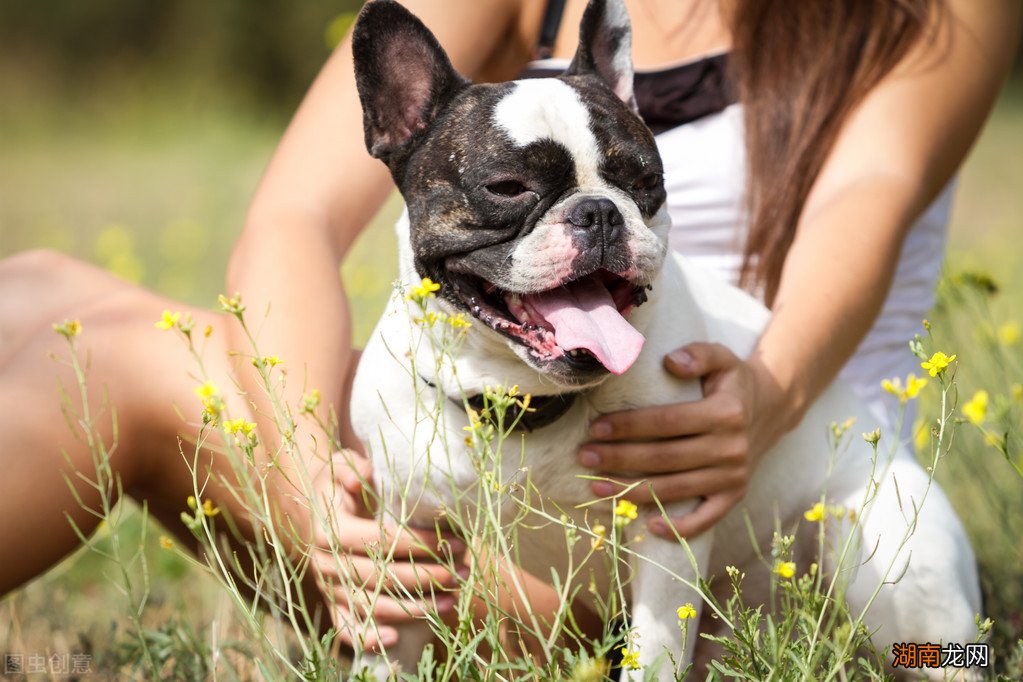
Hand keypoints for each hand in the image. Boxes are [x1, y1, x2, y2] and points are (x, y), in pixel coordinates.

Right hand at [308, 450, 466, 649]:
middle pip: (383, 577)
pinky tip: (398, 638)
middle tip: (462, 571)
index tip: (455, 540)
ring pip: (373, 607)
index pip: (382, 540)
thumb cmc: (340, 485)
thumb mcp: (342, 467)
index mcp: (330, 530)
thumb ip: (353, 467)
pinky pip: (347, 629)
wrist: (316, 508)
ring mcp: (329, 587)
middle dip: (428, 577)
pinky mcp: (332, 603)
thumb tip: (364, 474)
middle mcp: (326, 563)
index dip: (420, 542)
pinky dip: (369, 638)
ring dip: (415, 608)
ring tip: (452, 600)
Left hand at [578, 342, 787, 538]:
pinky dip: (679, 528)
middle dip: (619, 459)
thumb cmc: (732, 383)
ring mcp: (734, 476)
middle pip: (664, 458)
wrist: (771, 409)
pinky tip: (649, 527)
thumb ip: (698, 355)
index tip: (595, 427)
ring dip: (632, 491)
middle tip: (584, 458)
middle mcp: (731, 448)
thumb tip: (670, 362)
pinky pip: (706, 519)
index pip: (666, 422)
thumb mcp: (722, 357)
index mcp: (725, 413)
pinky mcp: (734, 496)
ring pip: (676, 489)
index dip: (629, 426)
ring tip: (595, 487)